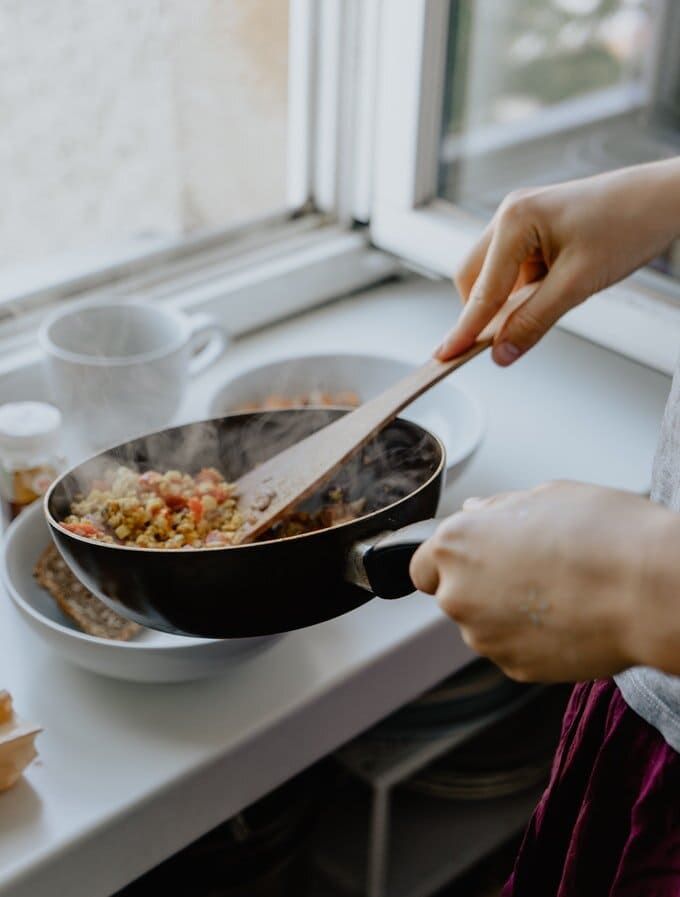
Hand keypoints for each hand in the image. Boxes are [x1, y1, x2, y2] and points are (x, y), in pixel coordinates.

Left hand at [410, 481, 679, 682]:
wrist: (648, 590)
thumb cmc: (603, 533)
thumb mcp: (547, 495)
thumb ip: (499, 508)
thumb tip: (477, 512)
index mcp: (456, 544)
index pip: (422, 565)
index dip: (449, 561)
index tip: (476, 558)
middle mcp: (458, 594)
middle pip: (453, 595)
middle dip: (481, 585)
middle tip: (532, 569)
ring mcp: (485, 637)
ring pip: (484, 625)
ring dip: (507, 614)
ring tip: (559, 592)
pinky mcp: (515, 668)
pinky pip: (513, 650)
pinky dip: (532, 639)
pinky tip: (569, 617)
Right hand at [436, 158, 679, 365]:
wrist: (666, 198)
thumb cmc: (630, 223)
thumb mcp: (579, 283)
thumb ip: (534, 321)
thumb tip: (502, 351)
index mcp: (514, 219)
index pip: (481, 289)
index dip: (465, 328)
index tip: (445, 355)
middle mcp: (510, 215)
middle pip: (472, 278)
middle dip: (483, 312)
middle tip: (498, 343)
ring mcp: (521, 220)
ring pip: (492, 275)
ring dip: (507, 301)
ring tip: (548, 306)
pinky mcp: (535, 230)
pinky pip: (513, 269)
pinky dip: (523, 291)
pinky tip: (551, 293)